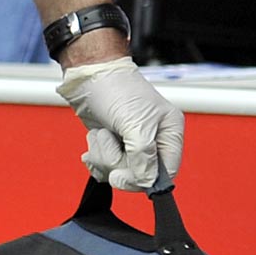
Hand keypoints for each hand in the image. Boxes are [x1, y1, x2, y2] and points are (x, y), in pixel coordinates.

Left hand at [55, 56, 184, 191]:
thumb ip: (143, 155)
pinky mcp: (111, 144)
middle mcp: (153, 140)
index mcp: (169, 133)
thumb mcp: (135, 124)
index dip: (145, 180)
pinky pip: (105, 167)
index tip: (122, 177)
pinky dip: (95, 158)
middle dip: (117, 162)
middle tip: (108, 141)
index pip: (166, 172)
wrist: (86, 72)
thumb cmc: (115, 88)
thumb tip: (146, 182)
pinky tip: (92, 142)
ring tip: (101, 134)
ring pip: (119, 172)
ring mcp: (130, 143)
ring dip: (103, 156)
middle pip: (140, 175)